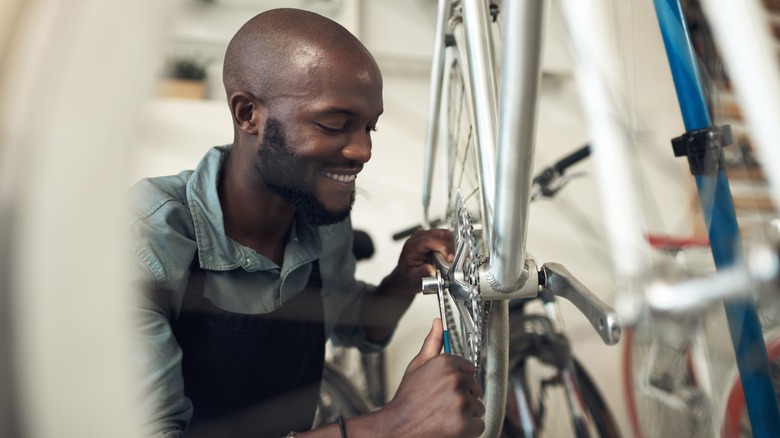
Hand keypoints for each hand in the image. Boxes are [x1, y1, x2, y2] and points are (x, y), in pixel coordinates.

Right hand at [379, 319, 484, 437]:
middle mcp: (455, 380)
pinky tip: (450, 427)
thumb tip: (438, 323)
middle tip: (442, 404)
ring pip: (478, 406)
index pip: (469, 369)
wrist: (398, 429)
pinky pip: (479, 424)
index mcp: (445, 363)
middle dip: (462, 397)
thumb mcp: (417, 367)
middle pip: (474, 388)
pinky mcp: (466, 423)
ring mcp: (461, 402)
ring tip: (444, 416)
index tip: (446, 389)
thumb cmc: (407, 401)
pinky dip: (468, 430)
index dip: (457, 381)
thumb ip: (432, 343)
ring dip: (466, 414)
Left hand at [392, 228, 453, 294]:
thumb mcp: (414, 279)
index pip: (429, 240)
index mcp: (412, 247)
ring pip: (445, 234)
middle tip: (454, 261)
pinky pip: (446, 237)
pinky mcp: (433, 237)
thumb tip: (432, 270)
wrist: (406, 276)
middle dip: (450, 247)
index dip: (443, 248)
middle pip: (440, 235)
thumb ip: (423, 273)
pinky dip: (451, 246)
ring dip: (452, 246)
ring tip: (452, 260)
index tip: (450, 258)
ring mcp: (426, 236)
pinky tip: (451, 256)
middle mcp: (419, 238)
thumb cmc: (408, 277)